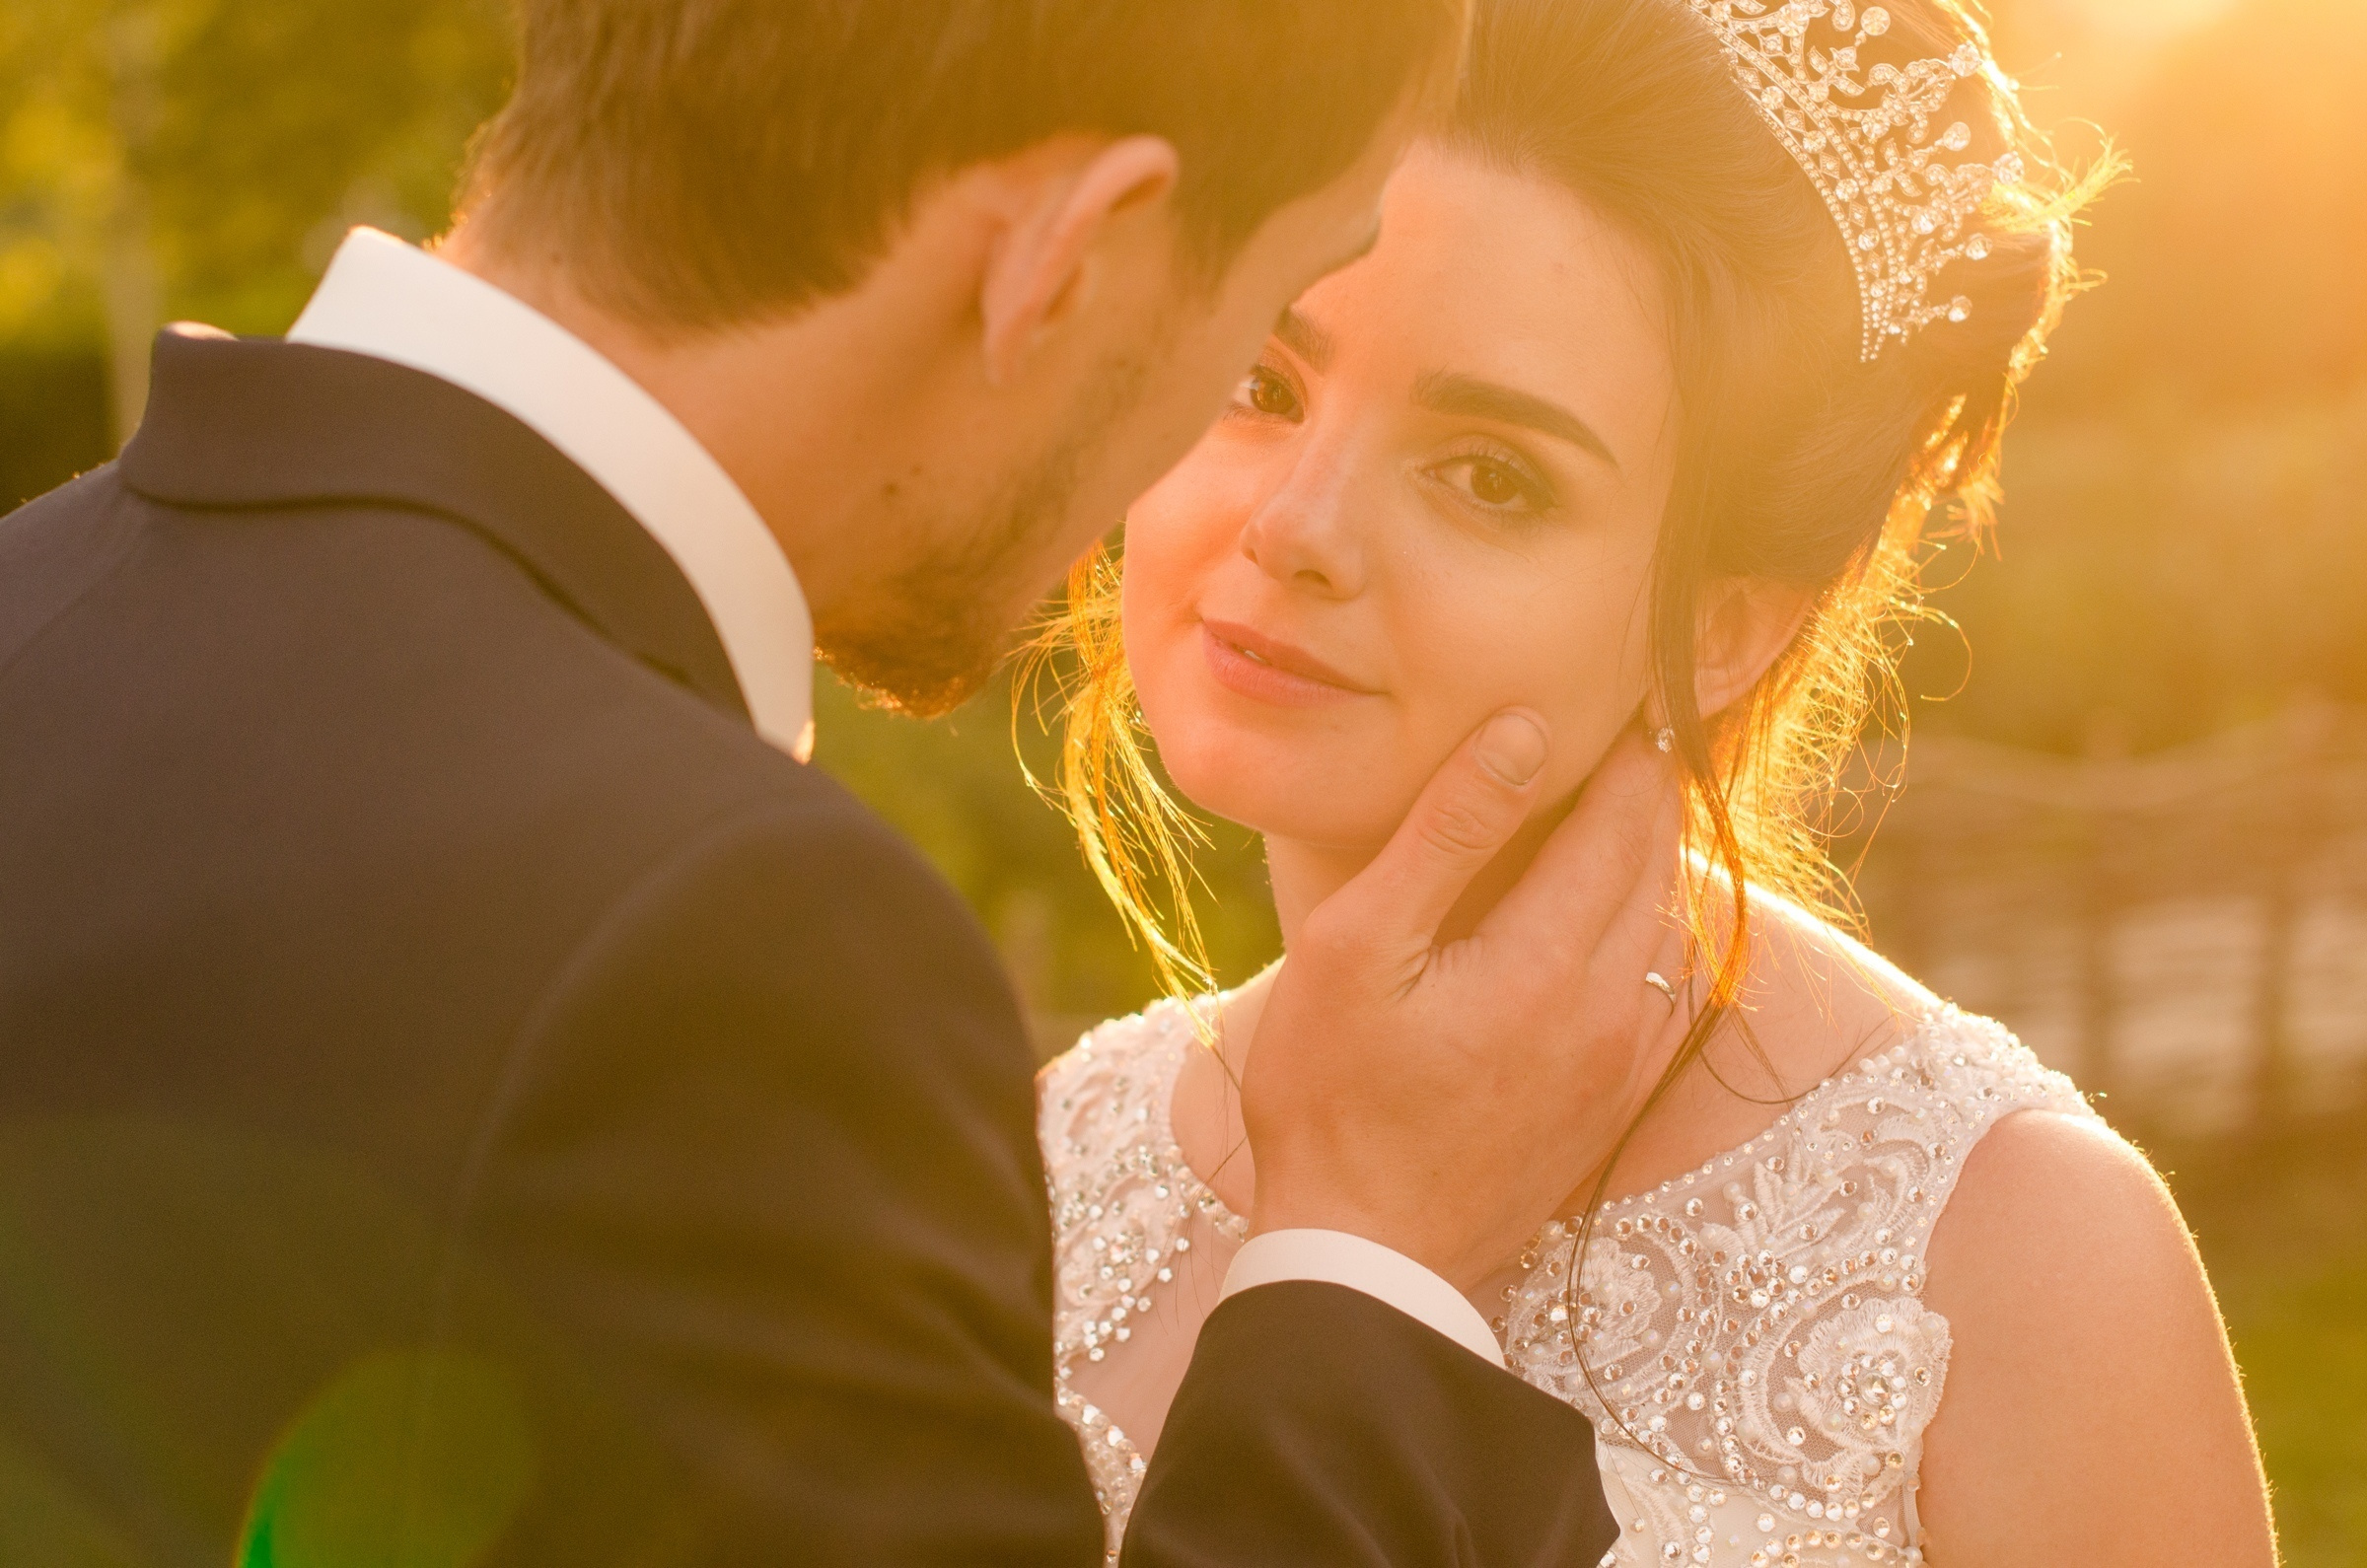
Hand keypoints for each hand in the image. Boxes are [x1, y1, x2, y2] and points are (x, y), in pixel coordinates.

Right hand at [1240, 712, 1686, 1290]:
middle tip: (1613, 729)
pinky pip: (1658, 985)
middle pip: (1658, 862)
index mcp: (1550, 960)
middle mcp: (1613, 1007)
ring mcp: (1623, 1062)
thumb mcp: (1356, 949)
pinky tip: (1599, 915)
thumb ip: (1446, 835)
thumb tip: (1522, 733)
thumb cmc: (1332, 1099)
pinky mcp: (1614, 1102)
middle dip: (1642, 788)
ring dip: (1644, 856)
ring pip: (1665, 922)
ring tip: (1602, 806)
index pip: (1623, 816)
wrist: (1366, 1261)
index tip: (1605, 695)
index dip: (1624, 747)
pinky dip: (1640, 927)